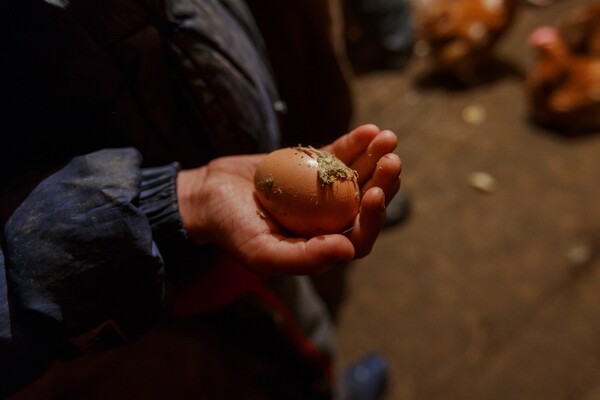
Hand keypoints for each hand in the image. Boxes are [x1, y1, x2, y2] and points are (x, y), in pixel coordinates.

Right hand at [176, 124, 400, 276]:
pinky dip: (354, 143)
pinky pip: (338, 156)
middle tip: (391, 159)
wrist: (208, 194)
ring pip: (357, 176)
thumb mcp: (262, 250)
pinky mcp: (312, 168)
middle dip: (383, 181)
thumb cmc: (232, 228)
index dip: (375, 217)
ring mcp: (322, 193)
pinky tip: (369, 130)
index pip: (359, 237)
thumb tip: (347, 252)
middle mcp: (327, 221)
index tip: (378, 192)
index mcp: (321, 246)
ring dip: (375, 158)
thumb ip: (303, 258)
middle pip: (365, 203)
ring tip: (387, 138)